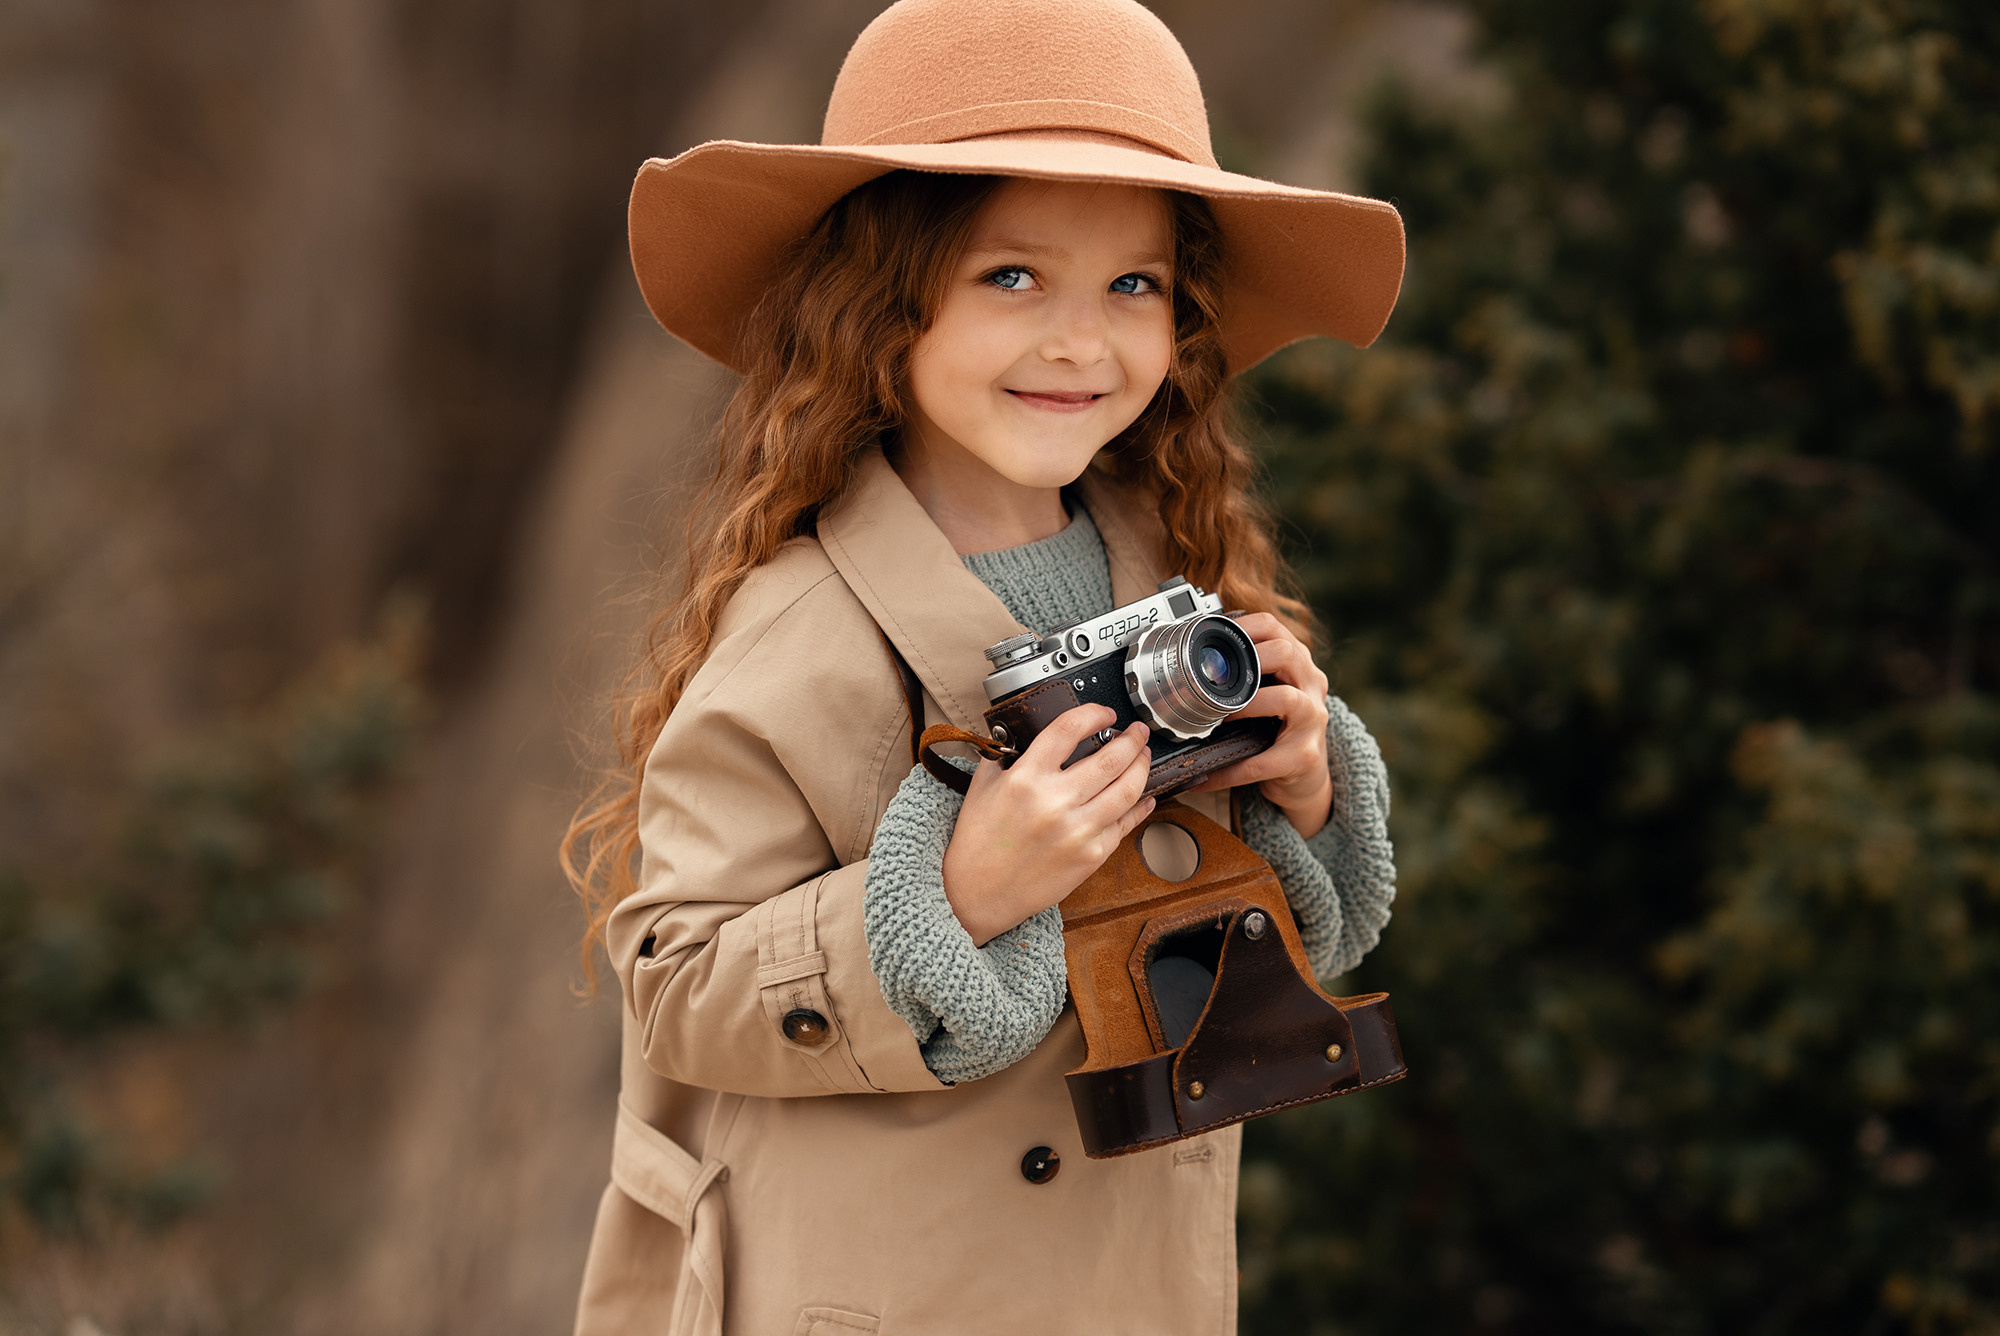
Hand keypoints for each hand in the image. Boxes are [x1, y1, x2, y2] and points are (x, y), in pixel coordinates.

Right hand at [943, 706, 1154, 945]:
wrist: (978, 893)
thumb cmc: (978, 842)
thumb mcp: (982, 787)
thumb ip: (1005, 755)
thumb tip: (1025, 734)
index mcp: (1026, 778)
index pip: (1069, 729)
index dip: (1094, 713)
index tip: (1104, 713)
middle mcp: (1055, 802)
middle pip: (1112, 757)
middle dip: (1132, 739)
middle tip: (1137, 732)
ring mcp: (1078, 831)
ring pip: (1128, 789)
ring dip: (1142, 767)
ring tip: (1143, 757)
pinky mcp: (1092, 855)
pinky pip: (1125, 823)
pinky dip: (1140, 806)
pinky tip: (1143, 797)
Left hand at [1189, 612, 1333, 837]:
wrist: (1306, 777)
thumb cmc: (1278, 729)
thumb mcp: (1268, 692)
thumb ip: (1243, 673)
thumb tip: (1185, 659)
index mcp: (1298, 664)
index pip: (1274, 627)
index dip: (1241, 626)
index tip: (1210, 636)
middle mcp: (1312, 686)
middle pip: (1287, 653)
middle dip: (1249, 659)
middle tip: (1215, 676)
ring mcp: (1313, 721)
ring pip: (1286, 699)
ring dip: (1246, 705)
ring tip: (1217, 717)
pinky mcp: (1304, 757)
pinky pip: (1261, 762)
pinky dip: (1229, 771)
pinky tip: (1203, 777)